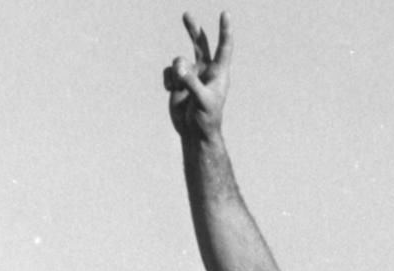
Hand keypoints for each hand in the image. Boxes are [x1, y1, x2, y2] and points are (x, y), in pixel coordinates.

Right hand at [163, 12, 232, 139]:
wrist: (194, 132)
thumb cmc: (206, 118)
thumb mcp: (202, 100)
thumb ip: (191, 82)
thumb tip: (179, 66)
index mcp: (219, 73)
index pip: (224, 48)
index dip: (225, 30)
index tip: (225, 14)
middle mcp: (205, 70)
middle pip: (199, 44)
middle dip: (193, 29)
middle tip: (186, 15)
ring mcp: (191, 75)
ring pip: (179, 60)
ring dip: (176, 71)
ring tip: (178, 87)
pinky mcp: (178, 81)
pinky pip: (168, 71)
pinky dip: (168, 80)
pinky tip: (173, 92)